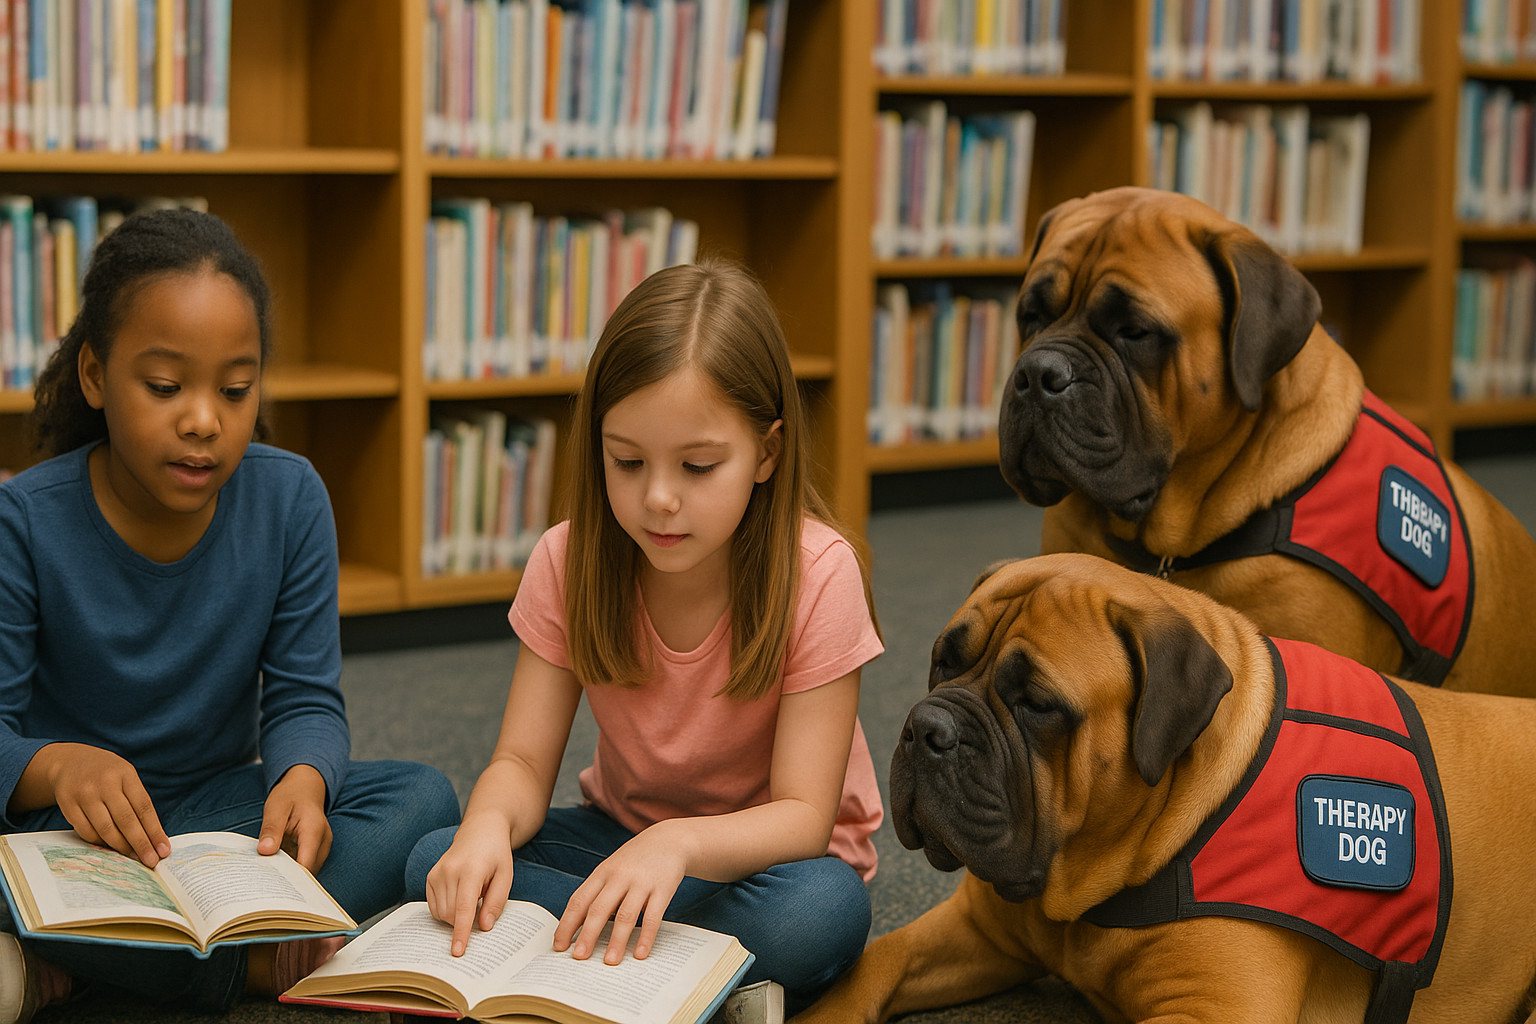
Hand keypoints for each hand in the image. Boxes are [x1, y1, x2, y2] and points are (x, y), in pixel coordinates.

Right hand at [45, 743, 170, 866]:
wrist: (70, 762)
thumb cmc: (106, 773)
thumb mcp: (126, 776)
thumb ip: (137, 801)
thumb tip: (152, 836)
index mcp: (125, 775)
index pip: (143, 807)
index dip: (154, 831)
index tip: (164, 850)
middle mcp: (105, 784)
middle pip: (126, 820)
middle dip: (140, 844)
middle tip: (151, 862)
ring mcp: (84, 794)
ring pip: (105, 829)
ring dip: (121, 847)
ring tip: (133, 858)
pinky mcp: (68, 805)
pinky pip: (86, 831)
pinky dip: (99, 843)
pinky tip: (110, 849)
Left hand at [258, 764, 331, 872]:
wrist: (305, 786)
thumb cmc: (290, 795)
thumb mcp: (275, 808)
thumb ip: (271, 829)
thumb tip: (265, 851)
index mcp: (314, 830)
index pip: (305, 864)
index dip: (289, 877)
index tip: (269, 884)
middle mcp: (323, 841)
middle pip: (308, 871)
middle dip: (288, 879)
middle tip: (263, 881)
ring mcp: (322, 847)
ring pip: (308, 871)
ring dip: (290, 874)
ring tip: (268, 874)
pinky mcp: (317, 850)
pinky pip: (306, 865)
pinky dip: (292, 868)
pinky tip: (276, 866)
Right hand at [425, 814, 515, 956]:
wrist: (480, 832)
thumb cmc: (496, 855)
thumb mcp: (505, 876)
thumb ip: (496, 902)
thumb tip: (483, 927)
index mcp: (471, 870)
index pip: (463, 908)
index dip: (461, 932)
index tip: (458, 951)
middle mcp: (450, 871)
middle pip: (452, 915)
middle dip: (465, 922)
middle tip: (481, 904)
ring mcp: (437, 873)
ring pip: (442, 914)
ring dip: (456, 916)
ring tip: (471, 894)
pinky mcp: (430, 877)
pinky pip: (435, 908)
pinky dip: (447, 910)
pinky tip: (459, 896)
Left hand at [554, 821, 689, 964]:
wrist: (669, 840)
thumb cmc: (635, 861)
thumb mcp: (612, 869)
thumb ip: (598, 893)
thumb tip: (580, 928)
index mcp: (602, 873)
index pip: (579, 900)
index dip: (567, 924)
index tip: (559, 945)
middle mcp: (619, 877)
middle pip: (599, 909)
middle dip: (588, 935)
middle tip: (579, 957)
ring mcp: (641, 883)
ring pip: (625, 915)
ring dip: (617, 941)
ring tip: (610, 961)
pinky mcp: (662, 889)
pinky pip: (653, 916)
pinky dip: (646, 936)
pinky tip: (640, 953)